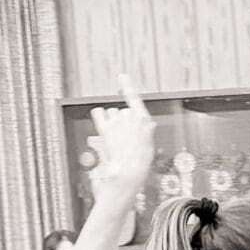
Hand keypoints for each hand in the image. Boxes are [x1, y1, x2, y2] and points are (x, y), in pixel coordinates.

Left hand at [88, 76, 155, 195]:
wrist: (128, 172)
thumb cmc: (140, 162)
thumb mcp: (150, 145)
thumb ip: (147, 131)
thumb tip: (149, 124)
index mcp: (143, 120)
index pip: (134, 98)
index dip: (128, 86)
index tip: (122, 76)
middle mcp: (129, 117)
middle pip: (122, 110)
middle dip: (122, 120)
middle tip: (124, 136)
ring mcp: (116, 121)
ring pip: (111, 113)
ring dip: (112, 122)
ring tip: (116, 137)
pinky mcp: (104, 127)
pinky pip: (99, 113)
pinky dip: (100, 118)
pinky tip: (103, 124)